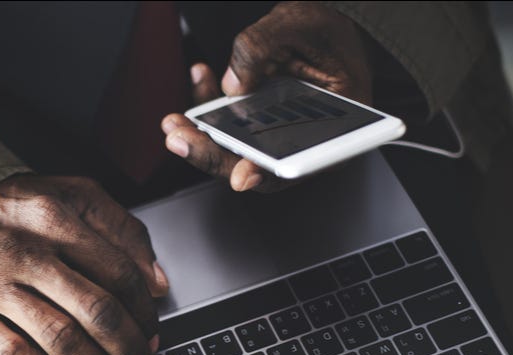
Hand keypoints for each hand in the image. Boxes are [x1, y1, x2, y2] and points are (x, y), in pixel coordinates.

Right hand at [0, 175, 169, 354]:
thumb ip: (118, 228)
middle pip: (96, 309)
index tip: (152, 333)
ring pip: (60, 339)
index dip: (144, 312)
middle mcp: (27, 252)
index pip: (119, 273)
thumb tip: (156, 282)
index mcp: (56, 218)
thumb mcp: (66, 194)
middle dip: (128, 346)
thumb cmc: (7, 210)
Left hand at [161, 1, 373, 191]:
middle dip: (213, 154)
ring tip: (175, 122)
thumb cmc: (327, 28)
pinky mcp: (258, 120)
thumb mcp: (298, 24)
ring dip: (201, 136)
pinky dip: (209, 106)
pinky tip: (200, 78)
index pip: (300, 163)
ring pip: (236, 149)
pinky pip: (229, 124)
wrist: (325, 20)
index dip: (268, 173)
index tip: (242, 175)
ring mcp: (278, 131)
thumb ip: (262, 47)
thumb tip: (232, 85)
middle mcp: (305, 138)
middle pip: (256, 164)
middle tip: (182, 140)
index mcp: (337, 127)